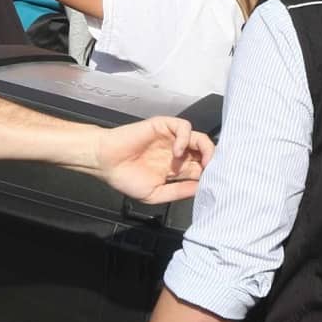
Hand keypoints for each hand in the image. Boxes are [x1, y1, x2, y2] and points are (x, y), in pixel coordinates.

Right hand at [91, 117, 210, 203]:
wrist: (105, 163)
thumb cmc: (125, 179)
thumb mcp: (154, 195)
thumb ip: (177, 192)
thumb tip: (200, 190)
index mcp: (176, 170)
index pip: (202, 170)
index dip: (210, 175)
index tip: (215, 184)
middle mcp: (177, 153)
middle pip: (205, 153)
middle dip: (214, 162)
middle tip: (216, 172)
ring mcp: (171, 139)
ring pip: (199, 138)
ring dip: (207, 149)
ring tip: (206, 161)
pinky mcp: (163, 126)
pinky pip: (183, 127)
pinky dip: (185, 138)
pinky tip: (178, 151)